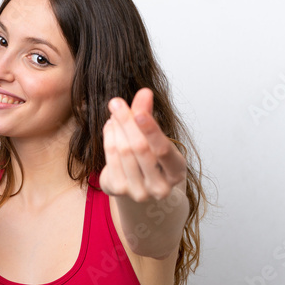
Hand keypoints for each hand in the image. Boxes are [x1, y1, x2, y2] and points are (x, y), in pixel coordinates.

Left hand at [101, 88, 186, 202]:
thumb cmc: (153, 158)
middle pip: (139, 148)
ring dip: (116, 127)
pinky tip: (111, 126)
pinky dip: (109, 137)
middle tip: (116, 102)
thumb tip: (144, 92)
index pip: (163, 150)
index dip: (150, 130)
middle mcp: (159, 187)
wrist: (139, 184)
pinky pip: (110, 156)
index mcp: (176, 173)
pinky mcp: (119, 190)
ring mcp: (138, 192)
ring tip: (116, 112)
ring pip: (123, 151)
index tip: (139, 112)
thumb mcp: (156, 138)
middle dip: (126, 122)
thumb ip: (149, 116)